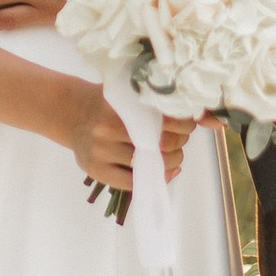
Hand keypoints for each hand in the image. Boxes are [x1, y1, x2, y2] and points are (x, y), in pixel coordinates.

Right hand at [62, 87, 200, 193]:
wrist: (72, 114)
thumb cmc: (107, 103)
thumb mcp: (128, 92)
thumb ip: (155, 100)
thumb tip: (203, 117)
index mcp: (118, 105)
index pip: (163, 118)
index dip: (184, 124)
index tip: (189, 123)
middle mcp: (107, 128)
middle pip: (159, 143)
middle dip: (180, 143)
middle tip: (182, 139)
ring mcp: (100, 151)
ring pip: (148, 163)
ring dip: (170, 161)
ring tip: (174, 155)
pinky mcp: (97, 170)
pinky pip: (132, 182)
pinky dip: (154, 178)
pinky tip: (164, 171)